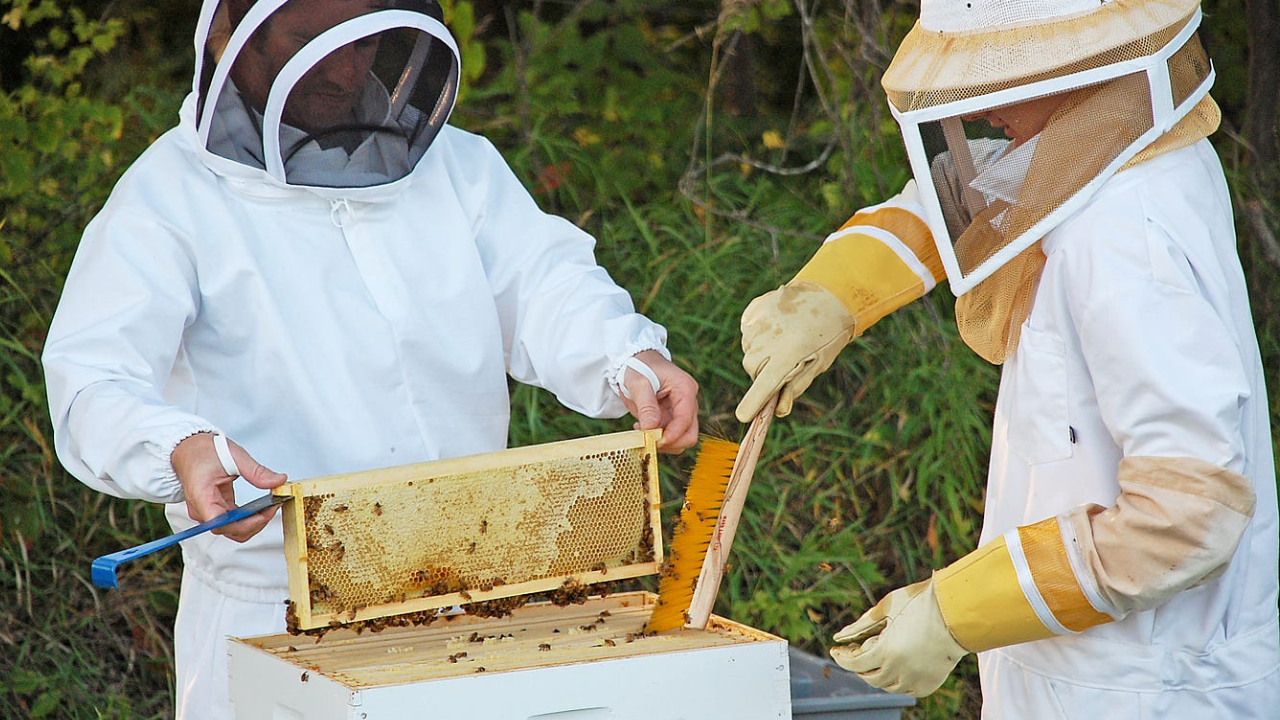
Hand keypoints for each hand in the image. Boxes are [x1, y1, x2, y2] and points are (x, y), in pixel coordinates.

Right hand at [171, 432, 287, 542]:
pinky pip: (234, 522)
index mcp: (201, 497)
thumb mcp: (233, 456)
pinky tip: (263, 507)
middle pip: (230, 531)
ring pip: (234, 530)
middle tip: (274, 506)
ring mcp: (208, 512)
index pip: (220, 523)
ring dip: (254, 523)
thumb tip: (280, 481)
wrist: (188, 449)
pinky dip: (249, 517)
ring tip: (270, 506)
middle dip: (255, 523)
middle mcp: (202, 510)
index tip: (264, 512)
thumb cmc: (204, 451)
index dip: (244, 523)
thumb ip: (256, 471)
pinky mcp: (216, 510)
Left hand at [619, 350, 698, 453]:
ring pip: (682, 438)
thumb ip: (646, 406)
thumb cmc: (638, 367)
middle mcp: (689, 401)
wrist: (635, 361)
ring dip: (663, 441)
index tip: (653, 441)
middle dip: (670, 442)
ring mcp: (682, 410)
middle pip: (690, 434)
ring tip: (642, 431)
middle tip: (648, 440)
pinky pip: (671, 435)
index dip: (671, 435)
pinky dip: (658, 438)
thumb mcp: (638, 383)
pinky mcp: (674, 417)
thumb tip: (650, 428)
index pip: (685, 420)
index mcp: (685, 389)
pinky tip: (643, 427)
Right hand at [735, 281, 855, 421]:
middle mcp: (769, 338)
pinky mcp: (753, 310)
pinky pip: (748, 331)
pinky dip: (758, 335)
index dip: (753, 402)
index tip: (743, 416)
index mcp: (789, 353)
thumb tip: (778, 410)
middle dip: (762, 372)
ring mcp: (759, 321)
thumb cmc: (827, 335)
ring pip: (749, 349)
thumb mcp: (817, 364)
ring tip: (783, 339)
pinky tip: (776, 328)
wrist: (828, 294)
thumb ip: (796, 386)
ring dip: (761, 352)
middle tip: (783, 363)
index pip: (765, 384)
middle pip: (752, 368)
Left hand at [829, 578, 967, 697]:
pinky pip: (907, 689)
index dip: (842, 658)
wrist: (957, 611)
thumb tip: (842, 633)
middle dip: (859, 667)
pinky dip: (898, 681)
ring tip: (876, 659)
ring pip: (888, 687)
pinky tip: (896, 667)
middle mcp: (900, 671)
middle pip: (870, 678)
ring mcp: (916, 680)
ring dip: (878, 675)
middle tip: (855, 654)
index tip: (835, 651)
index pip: (855, 664)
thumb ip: (864, 622)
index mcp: (886, 651)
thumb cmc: (921, 603)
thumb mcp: (888, 606)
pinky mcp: (929, 684)